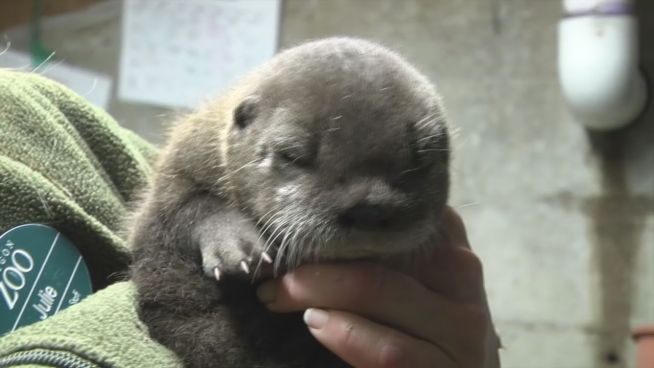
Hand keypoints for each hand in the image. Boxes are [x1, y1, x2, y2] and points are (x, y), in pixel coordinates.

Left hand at [256, 207, 500, 367]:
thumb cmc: (425, 329)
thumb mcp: (416, 282)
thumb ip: (385, 254)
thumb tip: (310, 227)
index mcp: (449, 244)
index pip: (396, 210)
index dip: (342, 210)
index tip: (297, 213)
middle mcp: (462, 274)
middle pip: (379, 245)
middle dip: (317, 254)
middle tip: (272, 267)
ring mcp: (461, 326)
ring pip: (377, 288)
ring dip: (317, 289)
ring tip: (277, 295)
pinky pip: (388, 349)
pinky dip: (346, 333)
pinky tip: (316, 324)